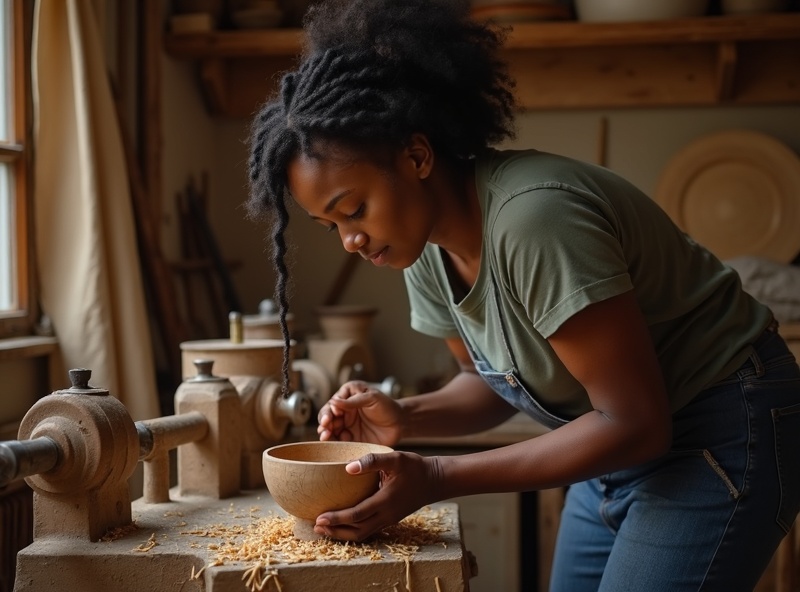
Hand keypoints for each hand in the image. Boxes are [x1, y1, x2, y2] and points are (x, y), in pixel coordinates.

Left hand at [314, 450, 443, 540]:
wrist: (435, 480)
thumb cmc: (414, 467)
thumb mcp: (395, 458)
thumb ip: (372, 460)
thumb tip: (348, 467)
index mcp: (385, 500)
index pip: (357, 515)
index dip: (337, 519)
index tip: (320, 518)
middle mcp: (386, 514)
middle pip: (356, 531)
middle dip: (335, 531)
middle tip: (315, 527)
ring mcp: (389, 519)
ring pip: (362, 534)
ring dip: (342, 534)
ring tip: (325, 529)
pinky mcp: (390, 519)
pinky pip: (369, 530)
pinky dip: (353, 531)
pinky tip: (343, 525)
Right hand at [317, 381, 403, 445]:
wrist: (400, 423)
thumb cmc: (388, 406)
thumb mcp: (372, 398)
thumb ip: (353, 401)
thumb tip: (333, 401)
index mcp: (348, 395)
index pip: (333, 403)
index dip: (329, 410)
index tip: (332, 416)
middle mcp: (344, 410)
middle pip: (328, 417)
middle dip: (324, 423)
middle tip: (324, 429)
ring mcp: (347, 425)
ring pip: (330, 430)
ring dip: (326, 434)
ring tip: (325, 437)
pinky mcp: (351, 438)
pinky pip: (339, 442)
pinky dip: (334, 444)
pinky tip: (336, 445)